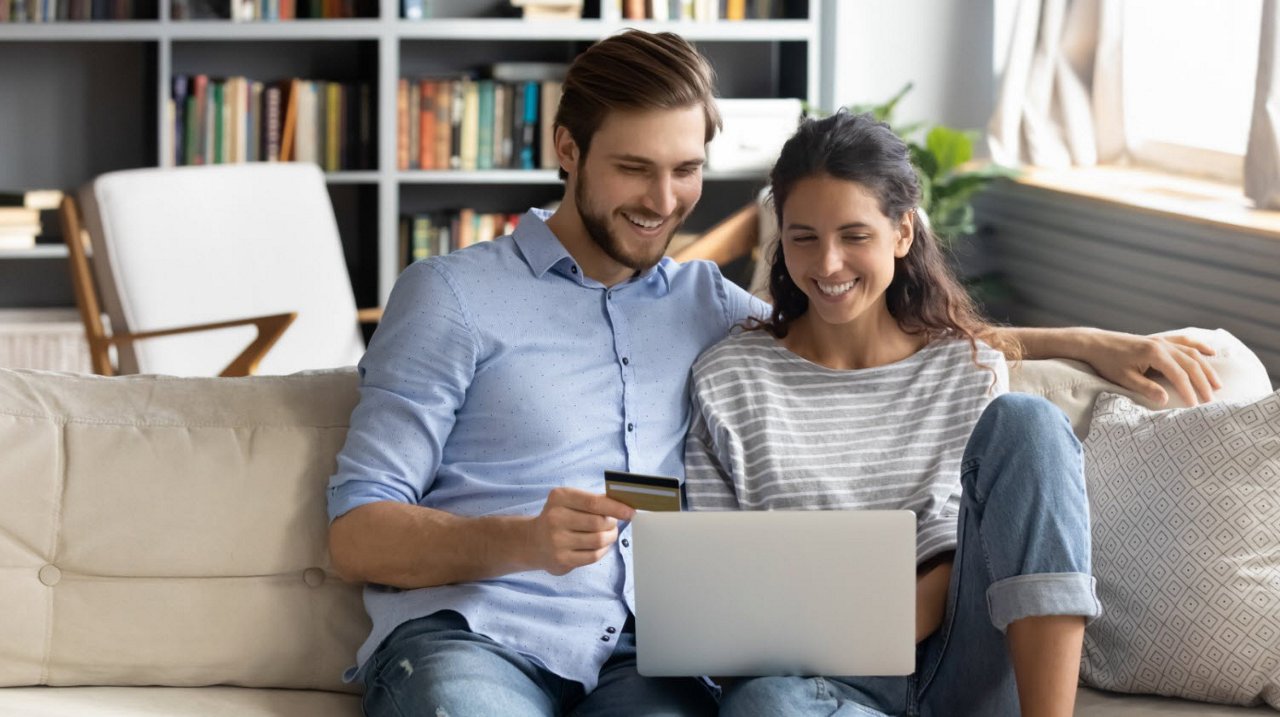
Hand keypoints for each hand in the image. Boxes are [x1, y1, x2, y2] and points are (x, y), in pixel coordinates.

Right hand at [528, 487, 634, 575]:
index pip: (594, 502)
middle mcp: (555, 518)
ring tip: (609, 534)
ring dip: (610, 537)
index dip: (616, 507)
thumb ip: (593, 500)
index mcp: (559, 498)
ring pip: (598, 540)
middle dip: (612, 523)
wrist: (533, 542)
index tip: (631, 512)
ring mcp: (557, 541)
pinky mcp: (561, 560)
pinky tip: (601, 546)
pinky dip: (603, 550)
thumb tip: (623, 503)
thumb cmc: (559, 517)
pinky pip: (593, 556)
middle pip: (598, 522)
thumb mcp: (569, 501)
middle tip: (613, 523)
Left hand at [1083, 330, 1221, 406]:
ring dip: (1206, 368)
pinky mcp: (1160, 339)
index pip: (1178, 375)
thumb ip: (1145, 389)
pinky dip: (1199, 347)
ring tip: (1217, 384)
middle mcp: (1162, 344)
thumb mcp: (1124, 379)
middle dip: (1203, 383)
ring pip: (1192, 353)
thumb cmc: (1107, 362)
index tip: (1196, 406)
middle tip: (1211, 400)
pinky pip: (1185, 342)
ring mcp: (1162, 340)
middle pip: (1191, 364)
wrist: (1096, 343)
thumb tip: (1165, 401)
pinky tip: (1211, 352)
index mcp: (1153, 354)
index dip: (1189, 391)